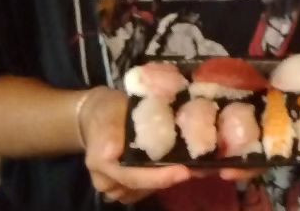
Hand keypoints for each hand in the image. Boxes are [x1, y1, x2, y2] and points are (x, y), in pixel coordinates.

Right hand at [81, 87, 191, 202]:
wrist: (97, 118)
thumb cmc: (106, 111)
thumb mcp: (106, 111)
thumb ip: (109, 131)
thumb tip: (111, 152)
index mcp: (103, 165)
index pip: (134, 177)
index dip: (159, 177)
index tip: (184, 171)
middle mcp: (109, 183)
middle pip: (144, 186)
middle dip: (172, 178)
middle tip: (201, 168)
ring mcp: (118, 188)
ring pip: (148, 189)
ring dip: (172, 178)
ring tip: (198, 165)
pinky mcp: (129, 186)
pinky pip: (149, 186)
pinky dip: (167, 176)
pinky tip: (186, 164)